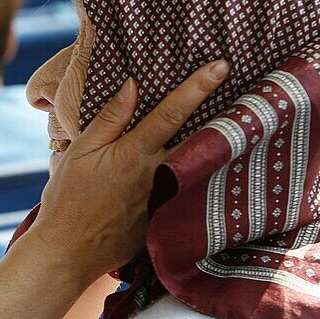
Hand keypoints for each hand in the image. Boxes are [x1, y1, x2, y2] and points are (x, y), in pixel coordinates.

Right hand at [31, 60, 229, 282]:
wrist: (67, 252)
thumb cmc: (67, 199)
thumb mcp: (80, 152)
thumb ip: (109, 119)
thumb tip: (133, 85)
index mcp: (133, 154)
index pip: (171, 112)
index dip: (197, 86)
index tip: (221, 66)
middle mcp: (156, 176)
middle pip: (200, 141)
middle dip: (227, 117)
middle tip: (252, 96)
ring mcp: (166, 201)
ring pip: (201, 168)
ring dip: (221, 148)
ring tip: (244, 128)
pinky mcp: (168, 222)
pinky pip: (193, 195)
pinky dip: (206, 179)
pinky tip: (222, 170)